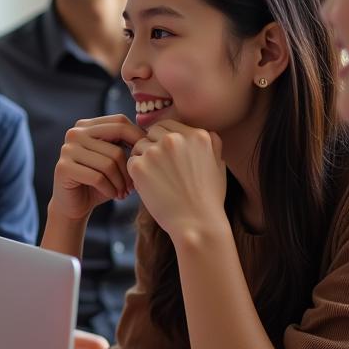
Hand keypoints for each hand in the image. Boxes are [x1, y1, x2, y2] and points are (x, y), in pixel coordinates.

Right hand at [49, 115, 144, 223]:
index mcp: (87, 125)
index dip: (138, 139)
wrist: (73, 205)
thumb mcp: (113, 159)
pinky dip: (110, 190)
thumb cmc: (98, 182)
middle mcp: (75, 133)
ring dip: (121, 183)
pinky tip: (113, 195)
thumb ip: (125, 144)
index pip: (120, 122)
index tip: (145, 159)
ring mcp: (67, 149)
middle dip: (128, 169)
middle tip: (132, 185)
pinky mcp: (63, 168)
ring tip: (123, 192)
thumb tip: (152, 135)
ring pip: (108, 164)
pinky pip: (97, 178)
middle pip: (116, 147)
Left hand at [127, 120, 226, 242]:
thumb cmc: (208, 199)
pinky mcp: (139, 166)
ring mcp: (155, 152)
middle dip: (152, 146)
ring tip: (155, 180)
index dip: (164, 139)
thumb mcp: (219, 165)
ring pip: (139, 146)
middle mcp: (175, 139)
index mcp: (196, 135)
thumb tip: (205, 133)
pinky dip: (135, 173)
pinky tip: (148, 187)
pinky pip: (130, 161)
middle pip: (151, 132)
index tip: (166, 156)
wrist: (196, 224)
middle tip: (158, 169)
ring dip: (143, 159)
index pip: (168, 125)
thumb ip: (211, 144)